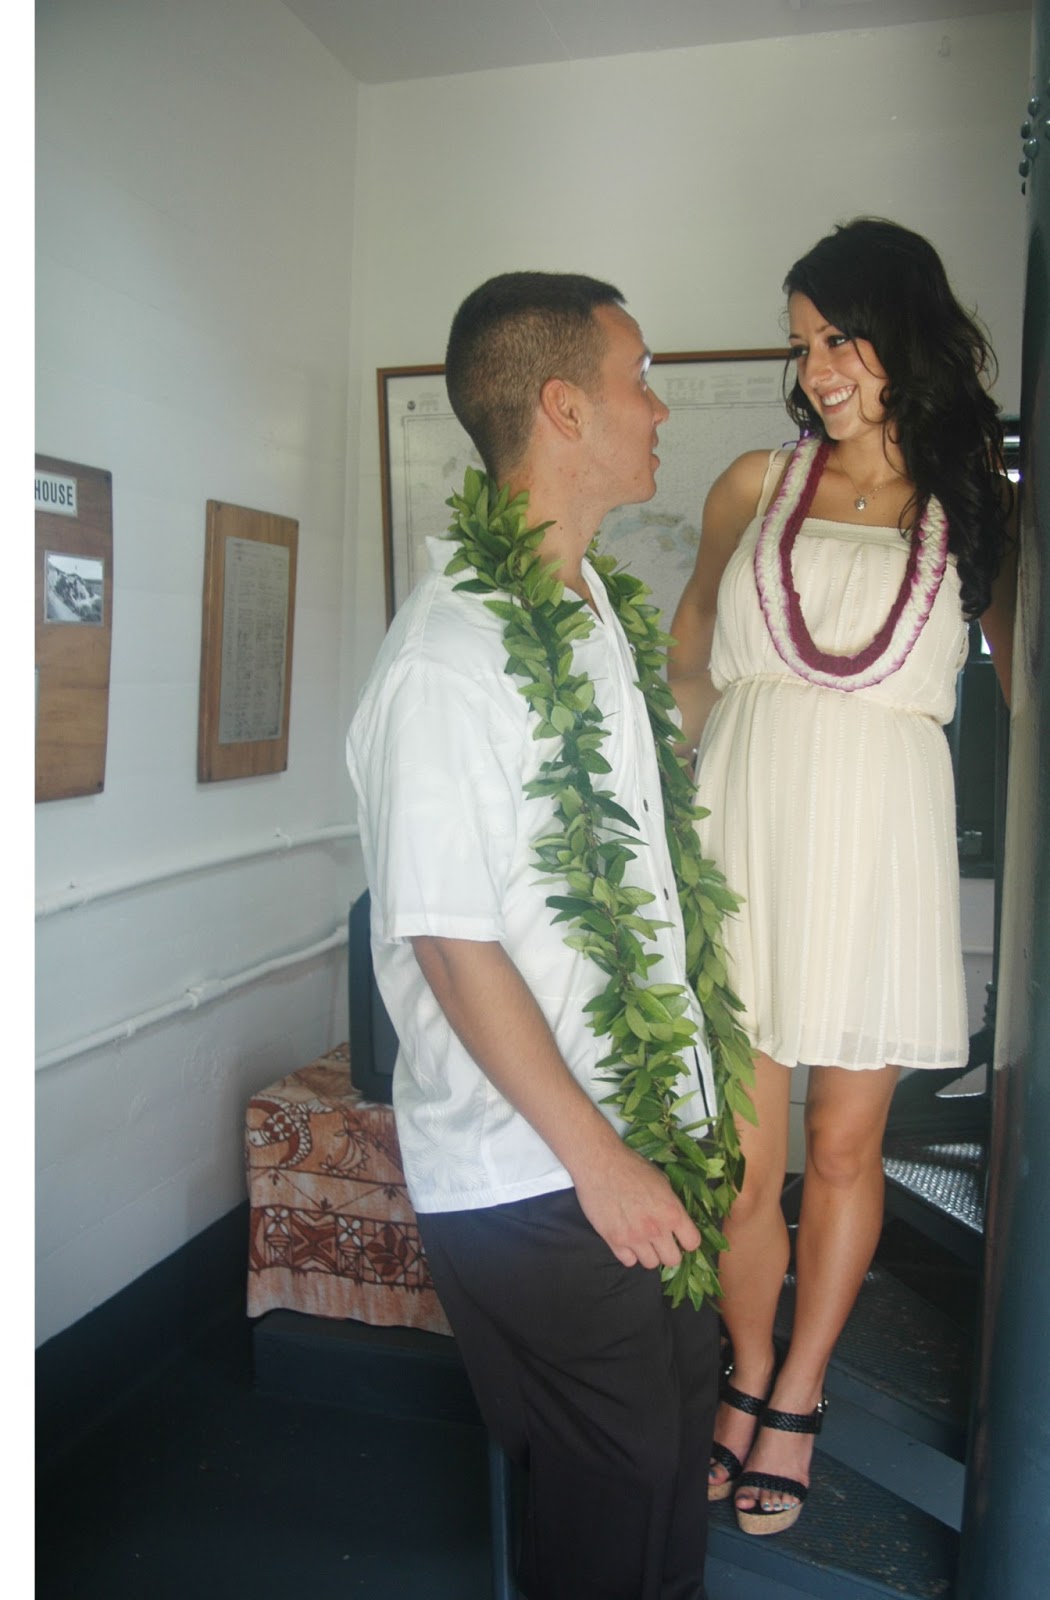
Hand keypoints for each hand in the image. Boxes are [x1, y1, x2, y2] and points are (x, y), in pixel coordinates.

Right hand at [572, 1142, 700, 1269]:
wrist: (600, 1163)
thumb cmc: (632, 1166)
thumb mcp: (661, 1180)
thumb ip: (670, 1203)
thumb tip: (674, 1217)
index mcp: (672, 1212)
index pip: (692, 1243)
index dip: (687, 1241)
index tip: (681, 1237)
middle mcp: (656, 1229)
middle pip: (673, 1260)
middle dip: (669, 1251)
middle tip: (661, 1240)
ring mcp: (634, 1237)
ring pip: (650, 1264)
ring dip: (648, 1253)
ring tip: (641, 1239)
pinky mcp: (614, 1241)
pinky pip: (628, 1261)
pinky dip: (628, 1253)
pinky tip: (626, 1239)